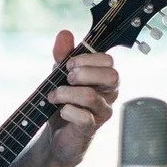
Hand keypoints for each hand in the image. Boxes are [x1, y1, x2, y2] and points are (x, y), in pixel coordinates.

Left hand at [44, 30, 117, 165]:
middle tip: (67, 79)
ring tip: (54, 96)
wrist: (55, 133)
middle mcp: (108, 94)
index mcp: (104, 78)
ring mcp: (102, 113)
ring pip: (91, 96)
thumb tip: (65, 33)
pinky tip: (61, 111)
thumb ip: (63, 54)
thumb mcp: (60, 74)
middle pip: (112, 76)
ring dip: (66, 93)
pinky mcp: (91, 129)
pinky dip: (67, 111)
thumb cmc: (63, 100)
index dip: (87, 59)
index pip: (108, 61)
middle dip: (84, 73)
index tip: (68, 64)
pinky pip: (83, 118)